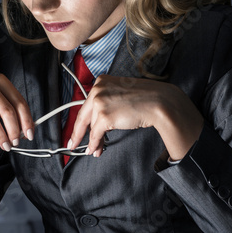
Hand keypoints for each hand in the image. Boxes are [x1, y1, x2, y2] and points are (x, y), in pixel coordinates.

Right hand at [0, 71, 35, 151]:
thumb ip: (8, 104)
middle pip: (7, 111)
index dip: (26, 121)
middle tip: (16, 142)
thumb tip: (22, 127)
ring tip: (4, 144)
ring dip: (1, 136)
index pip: (19, 102)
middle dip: (14, 131)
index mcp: (1, 81)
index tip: (29, 133)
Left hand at [68, 75, 203, 160]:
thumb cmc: (145, 99)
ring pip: (90, 127)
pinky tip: (96, 149)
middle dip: (78, 132)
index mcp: (101, 81)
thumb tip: (97, 122)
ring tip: (93, 150)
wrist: (159, 102)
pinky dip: (95, 143)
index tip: (76, 129)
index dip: (81, 120)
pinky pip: (96, 134)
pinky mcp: (104, 116)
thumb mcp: (121, 93)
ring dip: (92, 141)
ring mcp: (100, 102)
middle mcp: (98, 89)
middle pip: (83, 115)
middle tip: (72, 143)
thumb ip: (107, 102)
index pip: (87, 104)